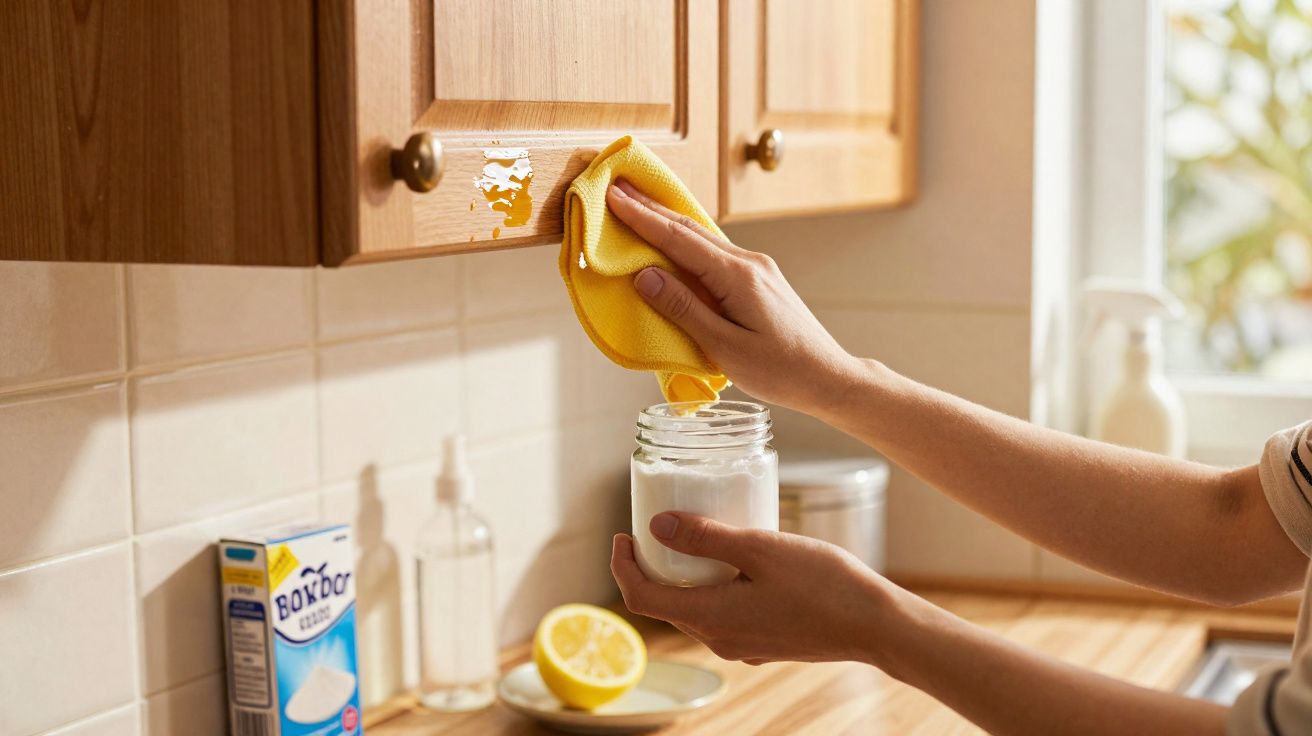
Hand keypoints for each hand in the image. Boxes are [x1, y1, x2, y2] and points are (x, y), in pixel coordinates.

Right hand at [606, 180, 862, 412]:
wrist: (828, 377)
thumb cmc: (780, 370)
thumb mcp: (725, 347)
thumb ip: (683, 309)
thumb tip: (644, 276)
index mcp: (738, 276)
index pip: (679, 239)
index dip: (642, 218)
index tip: (613, 196)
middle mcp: (749, 262)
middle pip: (691, 229)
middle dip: (651, 209)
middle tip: (616, 189)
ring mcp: (757, 268)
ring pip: (704, 238)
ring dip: (668, 222)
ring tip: (637, 206)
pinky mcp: (759, 279)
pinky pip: (715, 252)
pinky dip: (687, 242)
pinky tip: (675, 240)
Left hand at [609, 511, 893, 665]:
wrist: (877, 626)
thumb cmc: (824, 584)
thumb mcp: (760, 548)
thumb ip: (706, 537)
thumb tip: (656, 527)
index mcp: (710, 618)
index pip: (641, 597)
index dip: (623, 565)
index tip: (622, 534)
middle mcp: (719, 639)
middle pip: (664, 603)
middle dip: (652, 566)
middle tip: (657, 526)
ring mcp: (742, 644)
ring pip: (695, 608)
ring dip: (684, 576)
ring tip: (695, 537)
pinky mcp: (763, 642)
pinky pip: (722, 614)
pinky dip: (712, 586)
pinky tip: (735, 560)